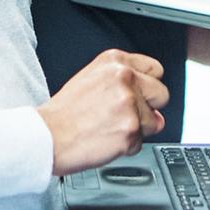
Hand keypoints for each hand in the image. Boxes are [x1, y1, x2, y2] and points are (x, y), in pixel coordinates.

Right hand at [38, 50, 169, 176]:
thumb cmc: (64, 112)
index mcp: (115, 62)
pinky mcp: (131, 130)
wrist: (47, 136)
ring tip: (109, 128)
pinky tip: (106, 140)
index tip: (140, 95)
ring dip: (136, 129)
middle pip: (161, 94)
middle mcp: (125, 78)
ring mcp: (129, 104)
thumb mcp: (91, 78)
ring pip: (154, 122)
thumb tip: (151, 100)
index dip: (148, 86)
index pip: (155, 69)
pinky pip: (141, 143)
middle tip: (124, 116)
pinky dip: (126, 147)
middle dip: (149, 108)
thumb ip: (122, 81)